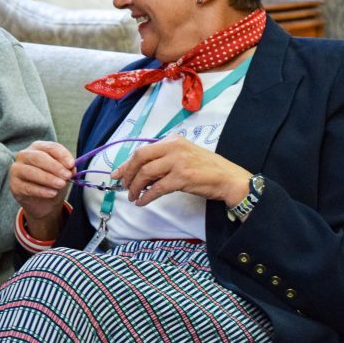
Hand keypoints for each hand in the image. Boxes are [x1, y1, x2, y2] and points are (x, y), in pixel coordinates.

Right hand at [11, 141, 75, 238]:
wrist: (44, 203)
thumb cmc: (53, 182)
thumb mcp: (63, 174)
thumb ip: (67, 168)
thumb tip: (71, 167)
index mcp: (37, 148)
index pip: (50, 147)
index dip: (62, 154)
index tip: (71, 164)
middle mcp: (24, 155)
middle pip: (38, 157)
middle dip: (54, 166)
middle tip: (67, 175)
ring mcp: (16, 170)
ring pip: (31, 171)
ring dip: (48, 178)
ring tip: (61, 184)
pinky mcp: (14, 185)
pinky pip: (27, 187)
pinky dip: (41, 190)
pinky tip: (52, 193)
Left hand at [111, 135, 250, 207]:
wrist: (227, 178)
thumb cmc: (205, 169)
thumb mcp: (183, 156)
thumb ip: (163, 160)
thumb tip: (139, 173)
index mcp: (172, 140)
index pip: (143, 150)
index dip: (127, 163)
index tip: (116, 174)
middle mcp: (173, 147)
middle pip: (140, 158)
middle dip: (128, 173)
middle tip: (124, 186)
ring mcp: (178, 162)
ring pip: (146, 173)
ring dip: (136, 187)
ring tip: (133, 197)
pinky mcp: (182, 177)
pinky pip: (157, 188)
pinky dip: (147, 196)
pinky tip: (143, 202)